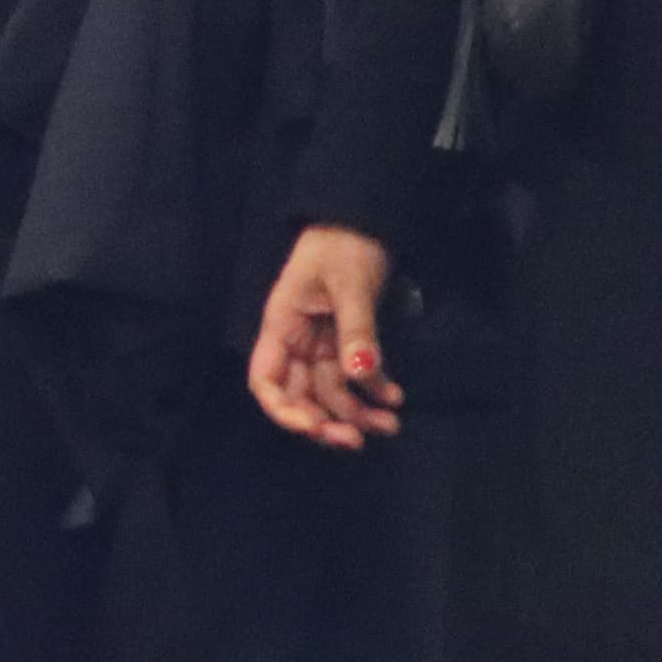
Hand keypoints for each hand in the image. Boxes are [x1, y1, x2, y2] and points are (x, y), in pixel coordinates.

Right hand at [248, 225, 403, 448]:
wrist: (364, 221)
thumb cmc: (345, 246)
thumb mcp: (350, 285)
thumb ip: (356, 330)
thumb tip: (360, 375)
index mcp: (282, 326)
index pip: (265, 380)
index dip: (283, 410)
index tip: (315, 427)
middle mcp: (297, 341)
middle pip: (300, 395)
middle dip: (326, 422)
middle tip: (357, 441)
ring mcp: (321, 344)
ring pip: (331, 393)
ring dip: (357, 413)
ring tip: (392, 425)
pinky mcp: (346, 342)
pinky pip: (355, 378)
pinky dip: (375, 391)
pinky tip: (396, 398)